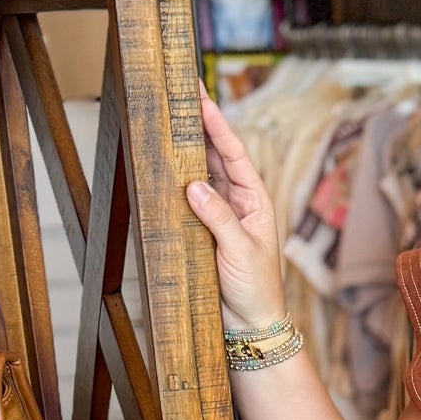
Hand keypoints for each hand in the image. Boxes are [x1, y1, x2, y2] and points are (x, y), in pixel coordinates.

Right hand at [186, 86, 287, 332]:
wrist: (250, 325)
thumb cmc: (256, 289)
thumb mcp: (240, 251)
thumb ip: (218, 218)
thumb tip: (193, 185)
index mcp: (256, 200)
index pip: (235, 154)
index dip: (217, 125)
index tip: (201, 98)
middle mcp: (238, 201)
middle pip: (216, 155)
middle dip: (199, 125)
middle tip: (181, 94)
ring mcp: (220, 213)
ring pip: (200, 172)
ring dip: (185, 148)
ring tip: (168, 118)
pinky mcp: (203, 229)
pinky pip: (188, 198)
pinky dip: (176, 179)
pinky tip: (163, 161)